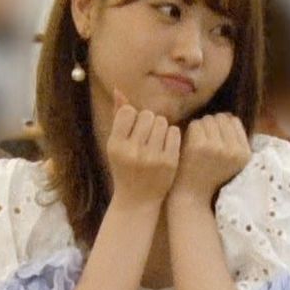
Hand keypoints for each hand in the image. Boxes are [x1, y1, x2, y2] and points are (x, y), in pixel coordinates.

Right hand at [107, 88, 180, 204]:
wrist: (137, 200)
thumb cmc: (125, 168)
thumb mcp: (116, 145)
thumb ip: (118, 117)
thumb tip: (118, 89)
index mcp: (116, 145)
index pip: (129, 112)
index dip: (133, 116)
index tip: (134, 126)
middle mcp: (133, 151)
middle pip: (147, 115)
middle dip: (149, 122)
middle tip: (147, 134)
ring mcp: (152, 157)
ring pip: (162, 122)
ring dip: (161, 127)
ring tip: (156, 139)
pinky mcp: (169, 162)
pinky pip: (174, 133)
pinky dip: (171, 135)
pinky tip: (166, 145)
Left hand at [169, 113, 250, 204]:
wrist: (192, 197)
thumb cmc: (209, 177)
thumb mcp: (230, 161)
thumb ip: (233, 139)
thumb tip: (228, 115)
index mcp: (244, 154)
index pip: (234, 121)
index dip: (221, 125)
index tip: (213, 137)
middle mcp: (233, 150)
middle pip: (221, 118)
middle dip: (210, 124)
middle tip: (203, 140)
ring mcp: (217, 148)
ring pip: (208, 119)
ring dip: (200, 127)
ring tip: (197, 143)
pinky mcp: (199, 146)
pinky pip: (195, 124)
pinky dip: (189, 131)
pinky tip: (188, 144)